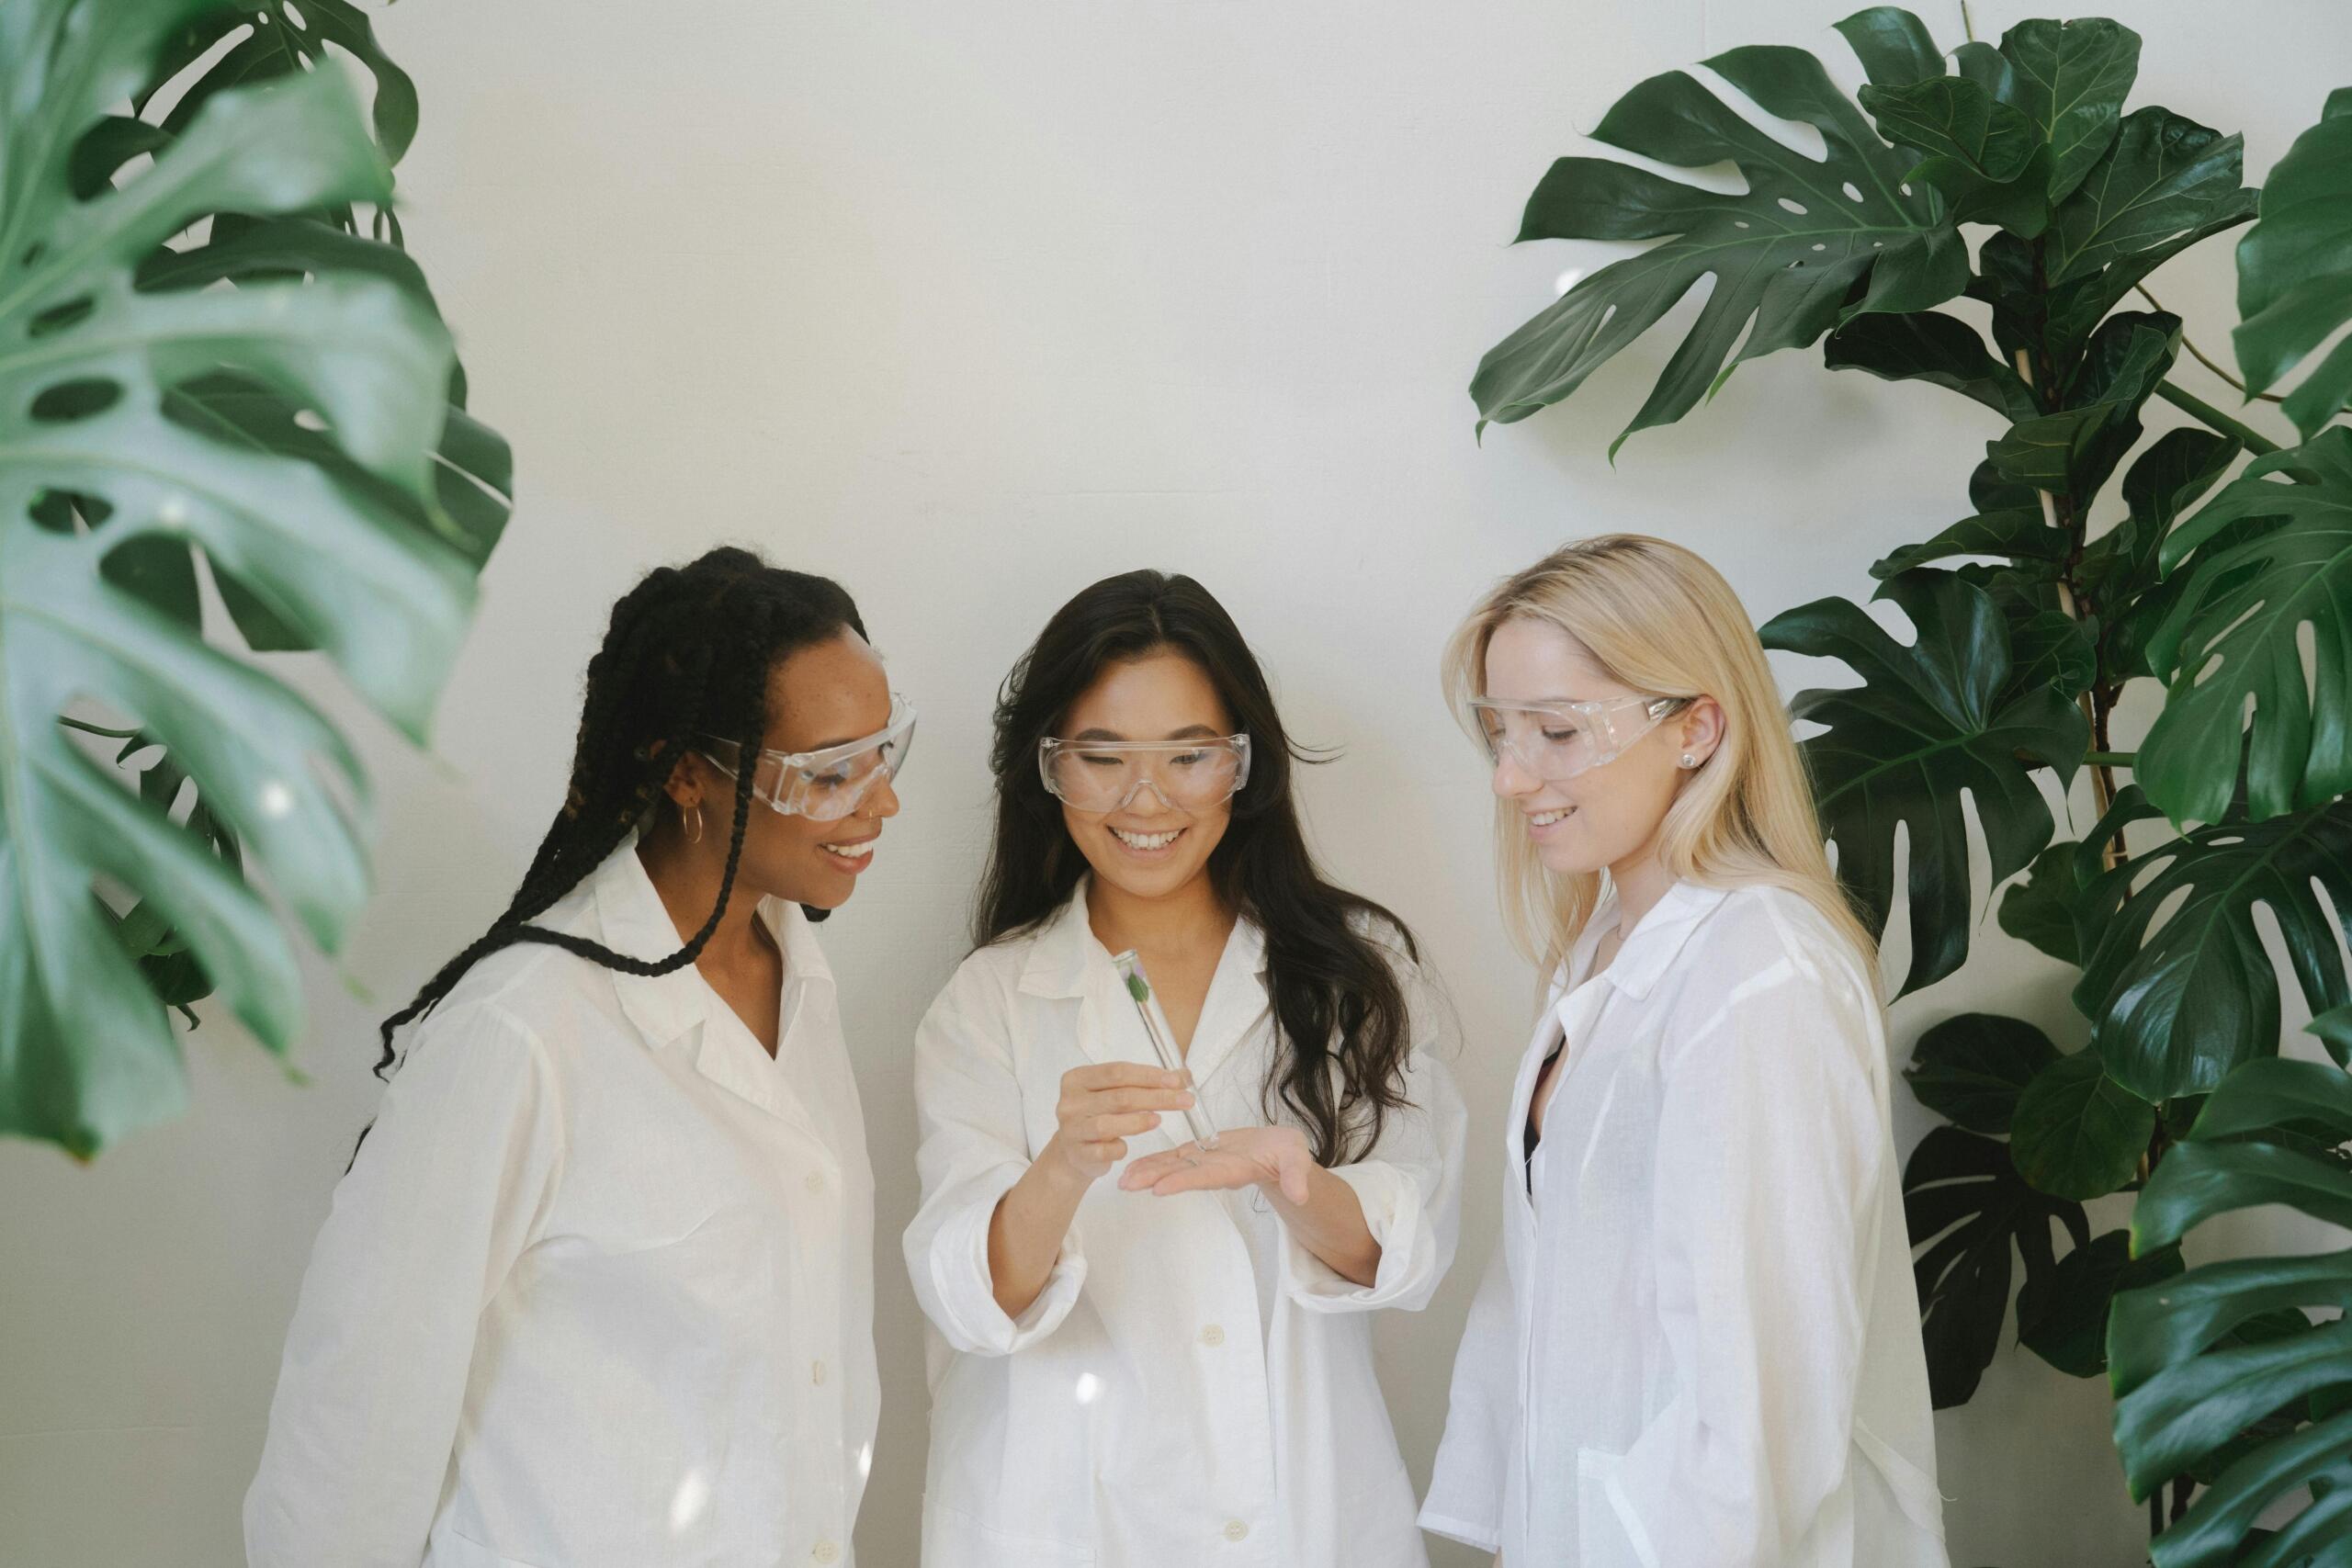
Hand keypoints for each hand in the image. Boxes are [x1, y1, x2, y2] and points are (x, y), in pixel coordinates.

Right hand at [1044, 1062, 1195, 1185]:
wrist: (1072, 1151)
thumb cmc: (1098, 1116)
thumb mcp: (1115, 1094)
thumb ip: (1144, 1083)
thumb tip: (1184, 1076)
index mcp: (1078, 1079)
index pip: (1118, 1072)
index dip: (1149, 1075)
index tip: (1177, 1081)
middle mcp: (1070, 1102)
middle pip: (1119, 1097)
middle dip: (1156, 1097)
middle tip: (1185, 1100)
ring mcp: (1072, 1129)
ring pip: (1108, 1124)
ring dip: (1138, 1121)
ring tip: (1159, 1120)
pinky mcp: (1078, 1154)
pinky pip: (1104, 1151)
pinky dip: (1120, 1148)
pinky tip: (1128, 1145)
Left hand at [1118, 1124, 1315, 1204]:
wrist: (1280, 1153)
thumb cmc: (1289, 1155)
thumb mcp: (1298, 1161)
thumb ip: (1296, 1176)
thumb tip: (1301, 1193)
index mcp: (1233, 1170)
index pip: (1205, 1177)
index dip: (1183, 1181)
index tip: (1159, 1189)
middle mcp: (1213, 1170)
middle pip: (1180, 1175)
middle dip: (1152, 1179)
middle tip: (1125, 1185)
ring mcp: (1204, 1163)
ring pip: (1171, 1167)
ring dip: (1146, 1172)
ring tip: (1121, 1179)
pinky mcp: (1200, 1154)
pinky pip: (1173, 1158)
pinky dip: (1153, 1161)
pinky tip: (1131, 1166)